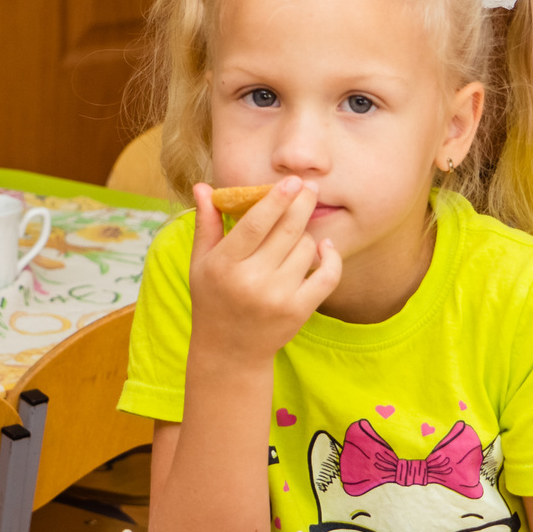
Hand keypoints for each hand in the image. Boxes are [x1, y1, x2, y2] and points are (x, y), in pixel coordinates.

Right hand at [187, 178, 341, 364]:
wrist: (229, 351)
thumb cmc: (213, 299)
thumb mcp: (201, 263)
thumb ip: (206, 224)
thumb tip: (202, 186)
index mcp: (225, 264)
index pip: (256, 223)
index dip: (277, 198)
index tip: (292, 180)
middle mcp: (252, 281)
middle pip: (288, 230)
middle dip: (303, 203)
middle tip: (309, 187)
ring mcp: (278, 297)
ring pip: (307, 248)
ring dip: (306, 236)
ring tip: (295, 236)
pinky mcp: (299, 310)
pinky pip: (327, 275)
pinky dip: (331, 257)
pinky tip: (326, 246)